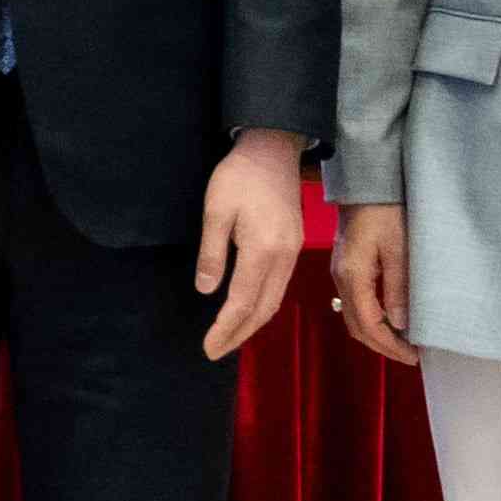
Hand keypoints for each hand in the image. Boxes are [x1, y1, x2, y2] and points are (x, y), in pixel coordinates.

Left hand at [193, 126, 310, 361]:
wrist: (273, 150)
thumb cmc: (239, 176)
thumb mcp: (216, 210)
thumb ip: (212, 253)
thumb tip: (206, 290)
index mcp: (263, 250)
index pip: (242, 302)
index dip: (225, 328)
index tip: (207, 347)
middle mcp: (283, 258)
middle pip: (263, 309)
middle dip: (239, 334)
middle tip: (215, 350)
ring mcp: (293, 253)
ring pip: (274, 300)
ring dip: (252, 323)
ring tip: (230, 338)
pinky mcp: (294, 246)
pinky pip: (279, 287)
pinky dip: (263, 306)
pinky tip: (249, 310)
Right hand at [332, 199, 415, 364]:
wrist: (366, 184)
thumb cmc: (386, 211)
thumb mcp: (399, 248)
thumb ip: (399, 287)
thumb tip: (402, 324)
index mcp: (353, 277)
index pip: (369, 325)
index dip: (390, 346)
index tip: (414, 356)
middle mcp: (341, 279)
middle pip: (356, 327)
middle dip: (382, 345)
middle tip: (410, 355)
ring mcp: (340, 273)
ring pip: (353, 317)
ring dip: (376, 334)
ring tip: (403, 341)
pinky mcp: (345, 267)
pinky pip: (354, 303)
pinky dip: (371, 319)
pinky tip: (390, 318)